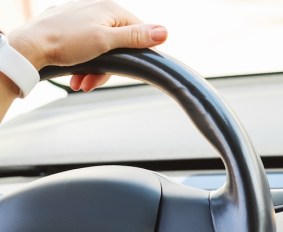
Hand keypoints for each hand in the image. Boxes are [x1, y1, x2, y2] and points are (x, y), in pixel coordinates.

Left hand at [7, 0, 167, 91]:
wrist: (29, 46)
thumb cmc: (65, 41)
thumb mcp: (107, 41)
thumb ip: (136, 37)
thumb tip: (165, 32)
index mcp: (109, 9)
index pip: (138, 30)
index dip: (137, 52)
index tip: (131, 68)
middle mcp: (95, 8)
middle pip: (117, 43)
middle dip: (109, 66)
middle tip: (96, 81)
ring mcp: (80, 17)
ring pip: (100, 48)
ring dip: (94, 69)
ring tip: (82, 83)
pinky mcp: (67, 26)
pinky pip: (84, 47)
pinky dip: (83, 63)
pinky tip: (76, 75)